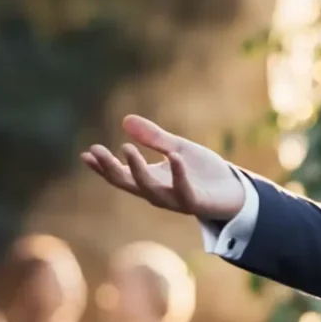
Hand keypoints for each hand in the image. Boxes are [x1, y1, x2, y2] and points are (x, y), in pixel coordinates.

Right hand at [82, 115, 245, 220]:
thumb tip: (125, 120)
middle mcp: (158, 192)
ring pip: (149, 188)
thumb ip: (154, 137)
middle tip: (96, 152)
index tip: (86, 154)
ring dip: (137, 170)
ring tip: (126, 148)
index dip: (102, 166)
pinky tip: (174, 156)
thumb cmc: (203, 172)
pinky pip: (184, 189)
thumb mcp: (177, 148)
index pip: (121, 175)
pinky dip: (178, 174)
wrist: (234, 191)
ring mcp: (175, 199)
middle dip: (110, 168)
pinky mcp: (195, 201)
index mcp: (150, 180)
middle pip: (127, 183)